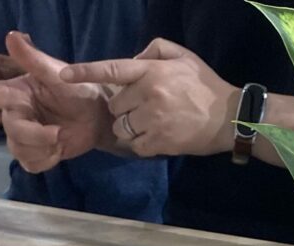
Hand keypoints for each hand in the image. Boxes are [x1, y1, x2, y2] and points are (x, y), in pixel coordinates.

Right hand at [0, 32, 113, 173]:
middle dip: (35, 136)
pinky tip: (59, 151)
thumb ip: (34, 59)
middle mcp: (15, 114)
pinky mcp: (37, 154)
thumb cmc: (78, 90)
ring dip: (43, 149)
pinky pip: (31, 165)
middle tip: (58, 132)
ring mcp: (25, 136)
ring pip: (19, 150)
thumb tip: (11, 36)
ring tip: (60, 138)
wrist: (99, 116)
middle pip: (11, 131)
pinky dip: (47, 161)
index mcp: (16, 93)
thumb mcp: (59, 73)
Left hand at [60, 38, 238, 156]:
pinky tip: (159, 137)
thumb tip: (134, 59)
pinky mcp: (160, 141)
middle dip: (124, 108)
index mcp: (152, 72)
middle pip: (115, 105)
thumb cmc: (205, 86)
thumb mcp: (183, 57)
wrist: (229, 118)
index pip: (112, 69)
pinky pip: (136, 145)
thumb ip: (155, 51)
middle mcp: (149, 94)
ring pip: (122, 127)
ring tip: (151, 124)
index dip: (85, 72)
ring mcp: (154, 120)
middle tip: (145, 108)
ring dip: (131, 128)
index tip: (64, 75)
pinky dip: (143, 144)